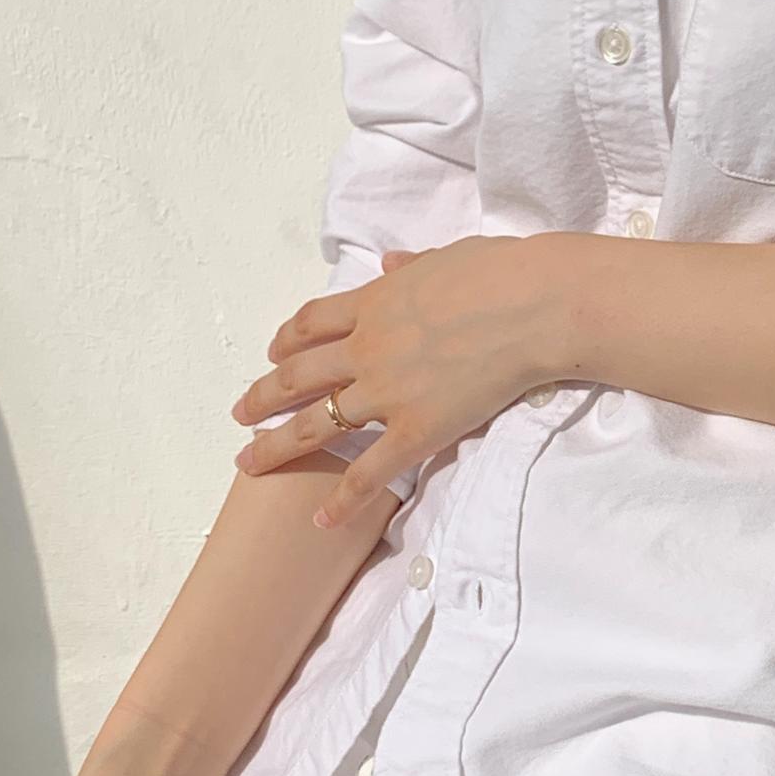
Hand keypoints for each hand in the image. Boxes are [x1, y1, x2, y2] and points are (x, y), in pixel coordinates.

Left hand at [230, 233, 571, 528]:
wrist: (535, 305)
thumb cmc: (502, 271)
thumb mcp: (446, 256)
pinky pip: (369, 472)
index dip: (286, 340)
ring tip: (248, 462)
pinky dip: (342, 498)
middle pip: (297, 375)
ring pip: (315, 424)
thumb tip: (391, 261)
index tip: (272, 353)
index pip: (312, 324)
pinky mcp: (416, 429)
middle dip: (262, 396)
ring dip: (275, 445)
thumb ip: (412, 266)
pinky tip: (322, 520)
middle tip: (240, 413)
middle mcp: (367, 348)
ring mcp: (387, 392)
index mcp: (374, 302)